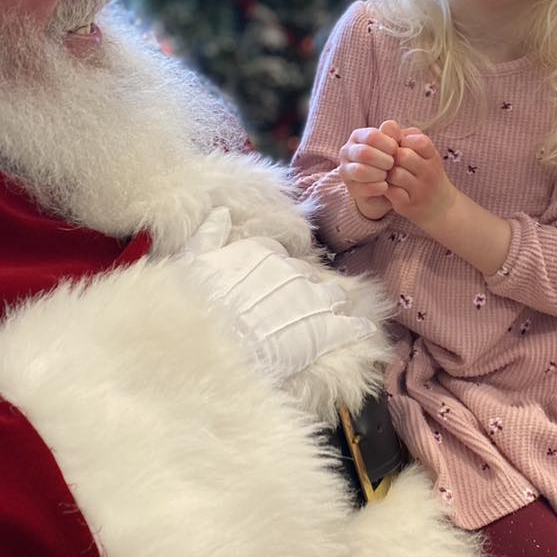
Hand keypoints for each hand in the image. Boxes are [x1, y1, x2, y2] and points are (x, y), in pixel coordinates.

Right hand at [183, 214, 375, 382]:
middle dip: (303, 288)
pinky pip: (350, 325)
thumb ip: (209, 235)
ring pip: (331, 295)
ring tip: (331, 315)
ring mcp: (312, 299)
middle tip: (296, 305)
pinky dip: (358, 327)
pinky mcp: (326, 330)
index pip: (277, 254)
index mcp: (262, 251)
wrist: (213, 343)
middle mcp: (292, 270)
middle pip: (306, 275)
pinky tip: (364, 329)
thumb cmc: (196, 303)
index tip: (269, 283)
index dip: (274, 271)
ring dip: (331, 304)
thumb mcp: (192, 260)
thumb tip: (218, 213)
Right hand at [339, 120, 405, 219]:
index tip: (396, 150)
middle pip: (364, 153)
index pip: (371, 136)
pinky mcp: (351, 188)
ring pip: (360, 171)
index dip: (388, 144)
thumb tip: (392, 127)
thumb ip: (395, 134)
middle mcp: (347, 152)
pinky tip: (385, 186)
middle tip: (392, 164)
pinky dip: (378, 187)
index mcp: (357, 136)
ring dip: (379, 174)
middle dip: (384, 160)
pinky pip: (364, 188)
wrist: (388, 184)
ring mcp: (346, 171)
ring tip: (387, 175)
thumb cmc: (391, 159)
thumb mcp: (396, 144)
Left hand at [384, 129, 455, 228]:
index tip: (398, 147)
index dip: (403, 141)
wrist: (441, 206)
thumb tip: (387, 125)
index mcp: (433, 156)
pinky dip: (386, 189)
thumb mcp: (423, 152)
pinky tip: (388, 187)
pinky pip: (392, 193)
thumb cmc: (426, 172)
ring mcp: (420, 190)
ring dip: (387, 173)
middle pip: (403, 156)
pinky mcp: (409, 205)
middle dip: (391, 157)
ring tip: (388, 174)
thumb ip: (405, 136)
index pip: (419, 141)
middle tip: (387, 161)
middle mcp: (429, 172)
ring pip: (396, 174)